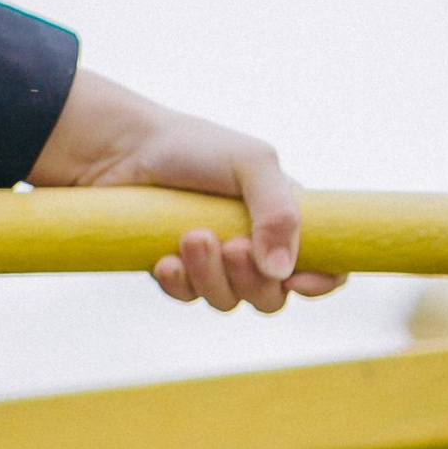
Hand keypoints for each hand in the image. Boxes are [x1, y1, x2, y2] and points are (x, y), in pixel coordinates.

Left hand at [30, 64, 344, 312]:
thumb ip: (279, 211)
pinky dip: (178, 283)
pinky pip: (187, 297)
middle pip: (272, 296)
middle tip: (230, 246)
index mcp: (282, 218)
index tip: (297, 281)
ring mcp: (212, 261)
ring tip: (190, 237)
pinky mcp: (174, 269)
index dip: (321, 282)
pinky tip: (163, 259)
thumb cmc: (192, 147)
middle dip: (252, 280)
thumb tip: (282, 272)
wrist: (121, 147)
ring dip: (211, 276)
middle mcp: (252, 245)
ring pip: (229, 301)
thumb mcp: (250, 163)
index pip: (326, 266)